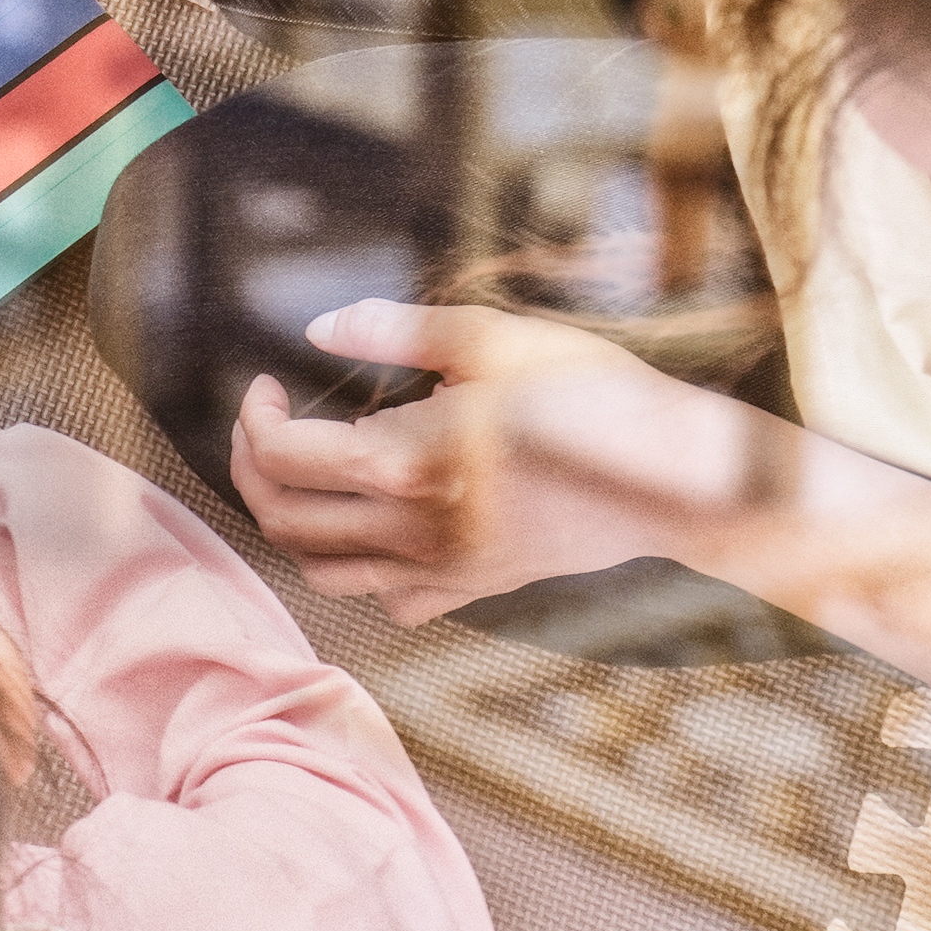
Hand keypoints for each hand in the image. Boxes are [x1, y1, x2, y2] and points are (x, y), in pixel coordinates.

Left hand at [229, 301, 762, 620]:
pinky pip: (388, 602)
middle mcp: (415, 531)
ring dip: (290, 523)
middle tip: (267, 422)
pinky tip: (370, 523)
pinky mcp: (475, 589)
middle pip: (285, 520)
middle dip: (252, 467)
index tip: (266, 384)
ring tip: (301, 473)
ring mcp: (444, 572)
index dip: (254, 418)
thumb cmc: (592, 395)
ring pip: (322, 572)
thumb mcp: (494, 340)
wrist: (678, 479)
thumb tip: (316, 327)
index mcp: (408, 465)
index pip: (283, 459)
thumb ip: (394, 330)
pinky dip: (356, 570)